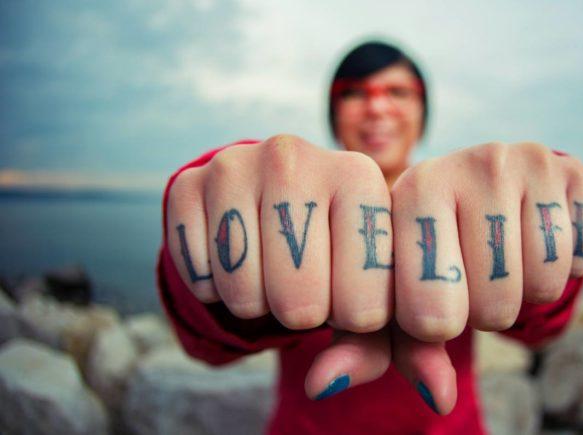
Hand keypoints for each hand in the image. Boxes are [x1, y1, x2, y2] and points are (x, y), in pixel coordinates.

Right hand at [166, 134, 393, 329]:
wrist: (281, 200)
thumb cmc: (339, 255)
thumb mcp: (373, 294)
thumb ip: (375, 349)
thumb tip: (323, 383)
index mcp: (360, 177)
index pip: (365, 305)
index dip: (355, 319)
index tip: (354, 291)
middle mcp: (296, 158)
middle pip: (301, 303)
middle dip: (305, 314)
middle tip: (309, 283)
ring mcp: (236, 164)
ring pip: (244, 294)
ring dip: (259, 303)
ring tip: (273, 270)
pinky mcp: (187, 182)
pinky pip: (198, 278)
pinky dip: (214, 288)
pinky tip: (234, 258)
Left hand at [305, 142, 582, 413]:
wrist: (487, 199)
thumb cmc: (429, 260)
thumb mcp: (393, 299)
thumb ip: (362, 345)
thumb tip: (326, 386)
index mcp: (413, 190)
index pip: (431, 313)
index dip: (434, 325)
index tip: (427, 301)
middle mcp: (468, 163)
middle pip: (492, 307)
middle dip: (481, 313)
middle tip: (470, 281)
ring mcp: (523, 161)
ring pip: (539, 287)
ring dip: (522, 294)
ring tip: (500, 263)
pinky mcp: (569, 169)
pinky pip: (576, 260)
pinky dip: (561, 270)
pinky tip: (533, 245)